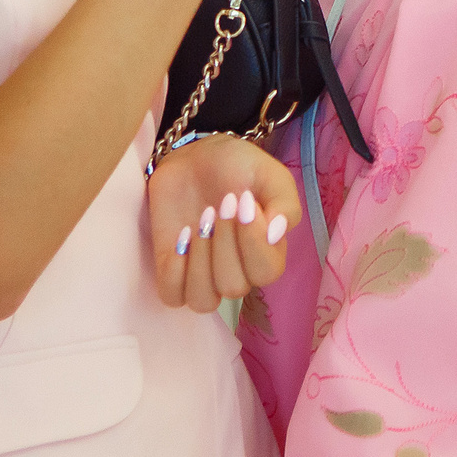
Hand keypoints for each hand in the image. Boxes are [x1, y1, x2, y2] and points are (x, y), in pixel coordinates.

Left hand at [148, 134, 304, 310]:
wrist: (196, 157)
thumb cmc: (238, 167)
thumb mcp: (270, 175)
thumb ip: (284, 204)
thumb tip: (276, 235)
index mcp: (267, 252)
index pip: (267, 272)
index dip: (253, 242)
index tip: (246, 200)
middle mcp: (237, 271)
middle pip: (234, 286)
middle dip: (225, 242)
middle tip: (221, 203)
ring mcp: (203, 274)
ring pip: (204, 300)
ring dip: (200, 262)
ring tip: (198, 224)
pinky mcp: (172, 269)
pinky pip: (172, 295)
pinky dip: (175, 270)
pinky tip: (182, 236)